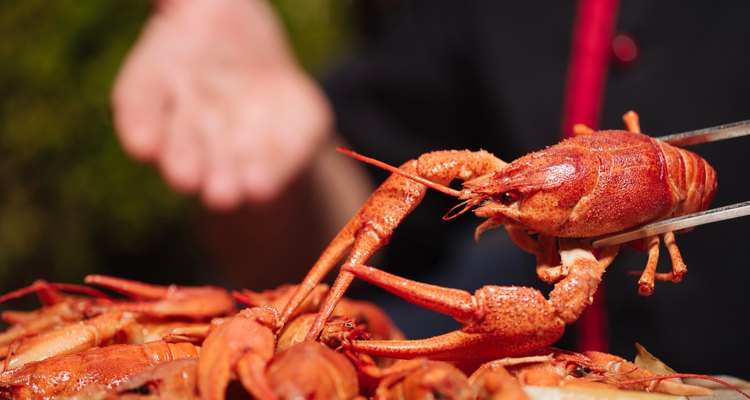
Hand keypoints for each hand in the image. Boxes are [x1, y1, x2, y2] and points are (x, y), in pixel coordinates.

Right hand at [111, 0, 331, 209]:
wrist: (255, 55)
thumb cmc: (214, 19)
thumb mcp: (200, 1)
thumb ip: (180, 0)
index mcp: (160, 78)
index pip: (141, 99)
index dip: (140, 122)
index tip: (142, 144)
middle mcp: (191, 122)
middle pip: (182, 145)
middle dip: (185, 162)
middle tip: (187, 178)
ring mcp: (234, 141)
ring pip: (224, 165)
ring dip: (224, 181)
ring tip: (227, 194)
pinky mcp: (281, 148)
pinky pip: (276, 161)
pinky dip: (269, 175)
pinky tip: (263, 187)